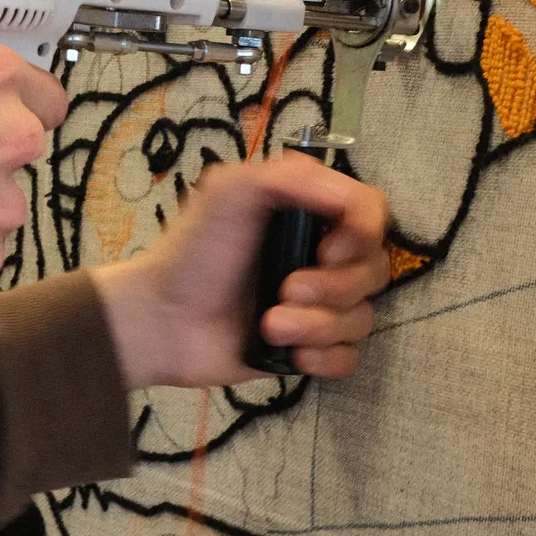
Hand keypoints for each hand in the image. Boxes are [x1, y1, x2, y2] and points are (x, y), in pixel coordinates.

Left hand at [91, 152, 390, 386]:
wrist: (159, 322)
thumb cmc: (191, 252)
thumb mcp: (230, 192)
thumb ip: (291, 177)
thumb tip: (348, 196)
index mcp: (307, 212)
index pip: (371, 212)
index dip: (363, 233)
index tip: (327, 250)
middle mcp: (319, 255)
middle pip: (375, 269)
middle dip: (334, 286)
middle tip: (284, 290)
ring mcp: (317, 304)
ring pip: (362, 317)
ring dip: (318, 325)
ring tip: (269, 326)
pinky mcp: (308, 346)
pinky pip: (348, 356)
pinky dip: (324, 358)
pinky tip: (290, 355)